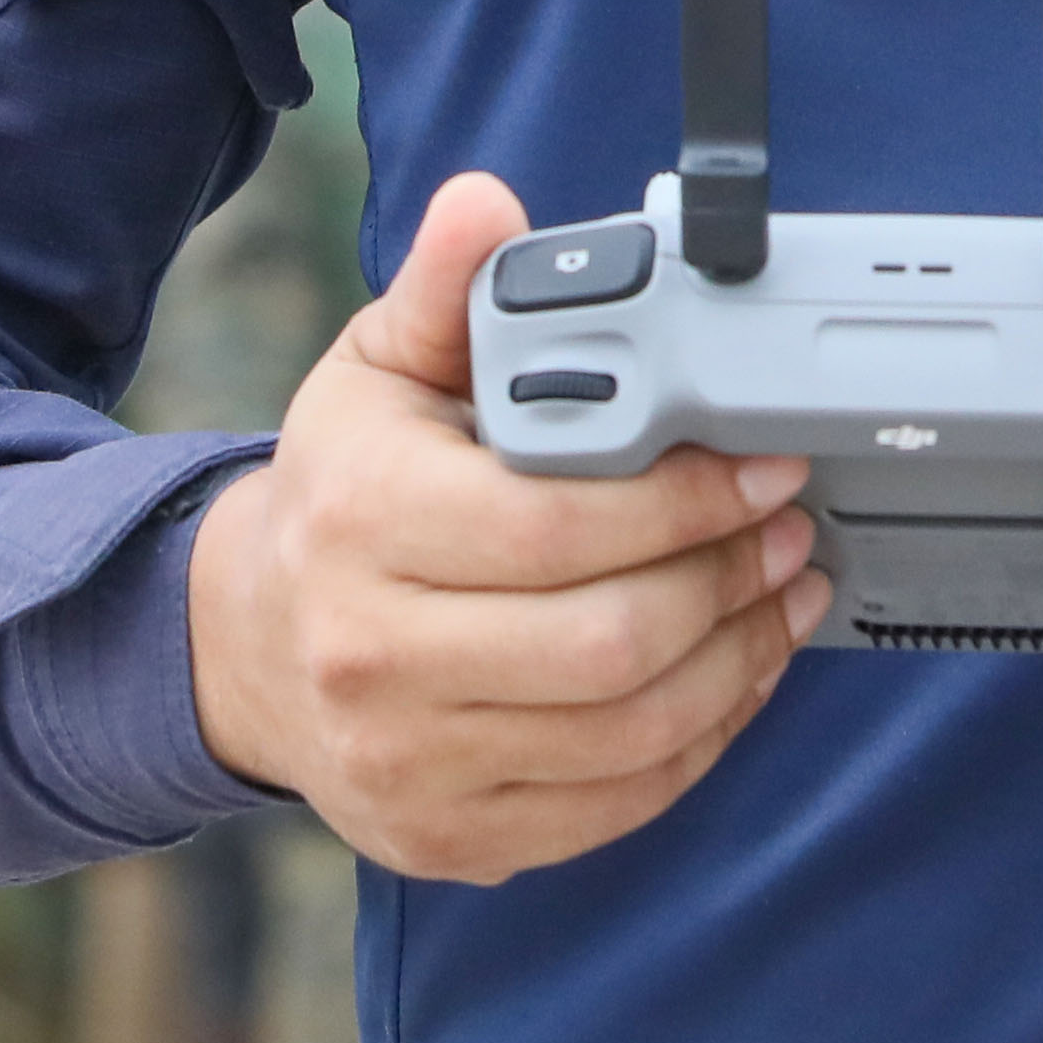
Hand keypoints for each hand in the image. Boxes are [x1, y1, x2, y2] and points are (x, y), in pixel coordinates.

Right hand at [182, 173, 822, 883]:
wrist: (251, 646)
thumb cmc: (341, 491)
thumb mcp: (376, 371)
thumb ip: (445, 287)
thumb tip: (486, 205)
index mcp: (359, 520)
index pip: (554, 526)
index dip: (684, 501)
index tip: (762, 465)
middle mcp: (370, 655)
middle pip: (605, 644)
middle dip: (728, 583)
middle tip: (791, 531)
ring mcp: (410, 763)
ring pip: (625, 734)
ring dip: (737, 664)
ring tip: (783, 596)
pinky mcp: (451, 838)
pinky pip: (613, 805)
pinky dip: (698, 742)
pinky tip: (734, 676)